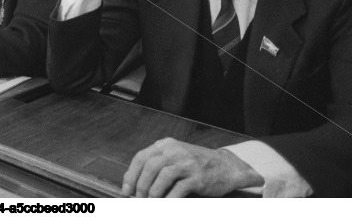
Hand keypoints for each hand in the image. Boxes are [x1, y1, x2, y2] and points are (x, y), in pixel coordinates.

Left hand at [121, 138, 259, 196]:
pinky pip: (178, 189)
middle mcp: (175, 151)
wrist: (226, 166)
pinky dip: (168, 200)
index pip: (141, 157)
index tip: (125, 190)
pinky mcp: (197, 177)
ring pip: (162, 177)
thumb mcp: (175, 156)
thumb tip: (132, 182)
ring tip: (150, 203)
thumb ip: (156, 164)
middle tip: (138, 199)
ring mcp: (187, 163)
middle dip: (140, 186)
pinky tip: (165, 206)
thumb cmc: (196, 164)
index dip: (130, 175)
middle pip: (149, 167)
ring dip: (152, 193)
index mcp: (166, 145)